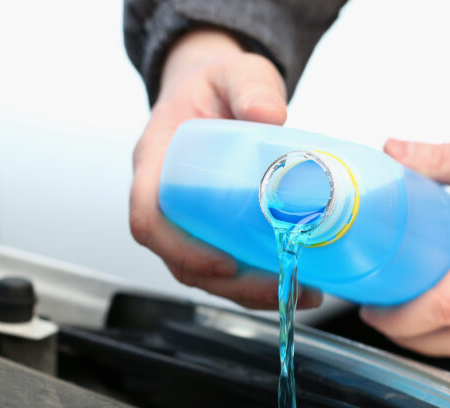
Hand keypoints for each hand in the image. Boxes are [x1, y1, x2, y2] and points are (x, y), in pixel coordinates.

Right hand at [129, 29, 321, 308]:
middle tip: (281, 287)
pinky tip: (299, 282)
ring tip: (301, 293)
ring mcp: (186, 219)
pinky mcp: (211, 230)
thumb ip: (250, 85)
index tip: (224, 264)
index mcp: (154, 162)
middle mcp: (163, 198)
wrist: (218, 90)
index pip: (148, 220)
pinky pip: (226, 265)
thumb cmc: (216, 84)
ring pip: (205, 272)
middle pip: (181, 261)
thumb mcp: (235, 73)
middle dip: (231, 285)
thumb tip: (270, 113)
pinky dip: (258, 280)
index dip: (180, 250)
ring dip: (250, 292)